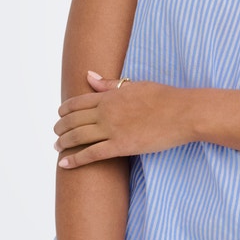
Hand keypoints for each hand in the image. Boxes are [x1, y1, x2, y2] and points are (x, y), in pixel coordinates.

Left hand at [55, 71, 193, 167]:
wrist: (182, 112)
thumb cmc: (164, 97)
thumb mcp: (135, 85)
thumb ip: (110, 84)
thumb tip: (88, 75)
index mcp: (110, 96)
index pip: (77, 103)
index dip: (65, 110)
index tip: (60, 115)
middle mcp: (106, 112)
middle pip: (73, 121)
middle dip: (61, 127)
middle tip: (56, 133)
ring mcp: (112, 129)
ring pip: (78, 137)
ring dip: (63, 143)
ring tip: (58, 147)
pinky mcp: (121, 146)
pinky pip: (92, 154)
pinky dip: (75, 160)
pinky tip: (64, 164)